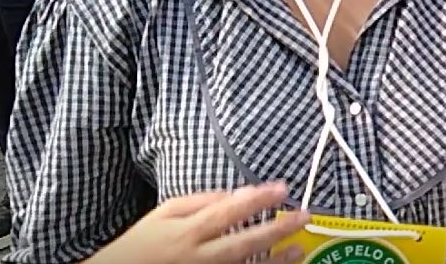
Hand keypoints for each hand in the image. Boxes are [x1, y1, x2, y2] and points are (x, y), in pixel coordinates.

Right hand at [89, 183, 309, 263]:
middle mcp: (198, 257)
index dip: (258, 199)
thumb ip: (200, 201)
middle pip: (244, 243)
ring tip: (299, 249)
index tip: (282, 188)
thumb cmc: (141, 243)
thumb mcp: (164, 213)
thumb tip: (236, 193)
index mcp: (187, 232)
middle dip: (276, 229)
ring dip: (275, 261)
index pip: (228, 211)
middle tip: (303, 216)